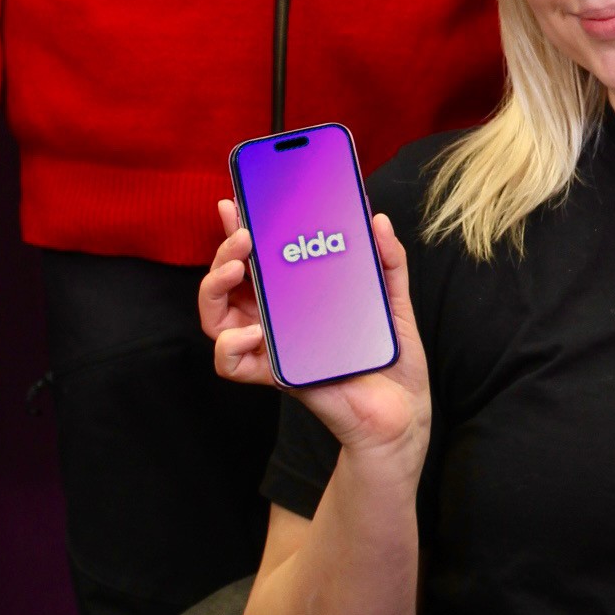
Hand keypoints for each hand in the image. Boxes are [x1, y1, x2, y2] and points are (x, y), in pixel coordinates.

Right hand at [199, 200, 430, 472]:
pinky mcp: (275, 375)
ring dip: (213, 287)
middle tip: (244, 236)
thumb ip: (387, 260)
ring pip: (216, 318)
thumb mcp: (394, 300)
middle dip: (224, 251)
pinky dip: (233, 344)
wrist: (401, 412)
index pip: (258, 259)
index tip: (236, 201)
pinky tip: (255, 330)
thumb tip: (376, 220)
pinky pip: (231, 363)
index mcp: (297, 297)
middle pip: (227, 282)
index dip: (240, 229)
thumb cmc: (390, 357)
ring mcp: (272, 347)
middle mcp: (277, 319)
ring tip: (238, 269)